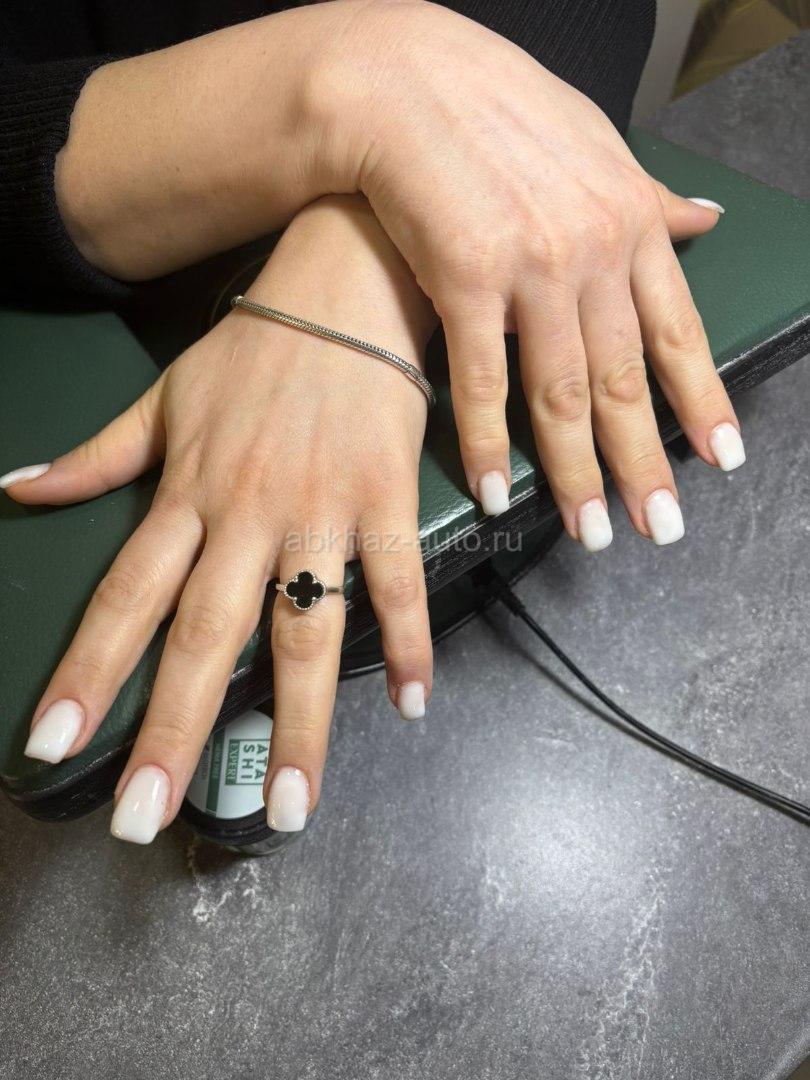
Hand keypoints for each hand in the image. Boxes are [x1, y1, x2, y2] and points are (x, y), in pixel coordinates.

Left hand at [9, 194, 436, 842]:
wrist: (343, 284)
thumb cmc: (255, 346)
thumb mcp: (164, 397)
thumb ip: (98, 454)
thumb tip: (19, 488)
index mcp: (187, 494)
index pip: (124, 597)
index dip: (87, 672)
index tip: (53, 744)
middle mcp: (245, 514)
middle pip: (204, 636)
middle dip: (173, 731)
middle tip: (146, 817)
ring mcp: (319, 511)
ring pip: (302, 629)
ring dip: (296, 721)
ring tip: (290, 804)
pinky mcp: (384, 499)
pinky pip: (395, 581)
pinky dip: (406, 641)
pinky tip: (408, 702)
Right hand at [318, 0, 744, 546]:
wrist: (407, 83)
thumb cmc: (496, 112)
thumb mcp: (594, 146)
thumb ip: (646, 198)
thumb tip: (701, 222)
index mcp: (628, 222)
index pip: (677, 330)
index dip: (700, 400)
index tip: (719, 458)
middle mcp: (591, 250)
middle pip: (624, 378)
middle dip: (644, 461)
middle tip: (660, 524)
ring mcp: (530, 267)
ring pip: (562, 392)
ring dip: (577, 471)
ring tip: (592, 529)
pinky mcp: (465, 280)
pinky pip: (483, 381)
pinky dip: (489, 443)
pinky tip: (499, 490)